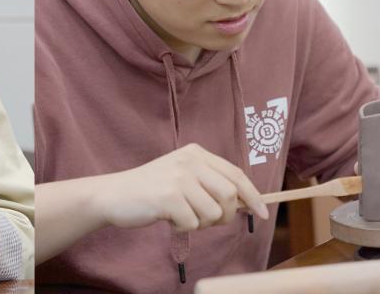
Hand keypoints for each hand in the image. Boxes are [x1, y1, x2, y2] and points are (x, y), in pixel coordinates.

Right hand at [95, 143, 268, 232]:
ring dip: (199, 222)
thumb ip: (211, 183)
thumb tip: (245, 203)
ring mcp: (179, 177)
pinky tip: (167, 217)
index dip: (253, 196)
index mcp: (196, 153)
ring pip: (213, 213)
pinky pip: (192, 224)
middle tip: (204, 218)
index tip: (263, 214)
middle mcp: (189, 160)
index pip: (236, 174)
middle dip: (223, 215)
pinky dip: (182, 227)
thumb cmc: (153, 190)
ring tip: (180, 213)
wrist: (115, 194)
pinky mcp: (169, 196)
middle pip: (229, 195)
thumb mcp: (184, 177)